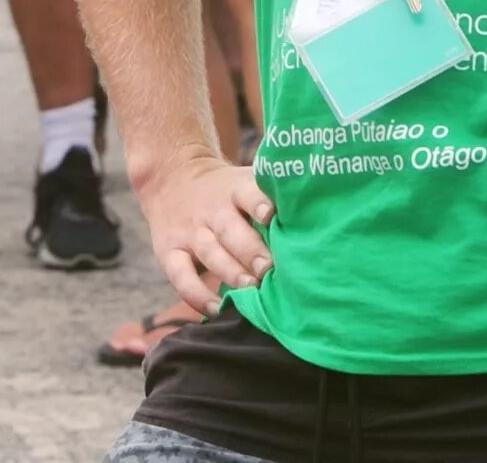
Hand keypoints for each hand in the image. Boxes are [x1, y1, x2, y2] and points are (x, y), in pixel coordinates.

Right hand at [130, 150, 273, 313]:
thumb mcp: (244, 182)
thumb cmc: (226, 191)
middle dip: (251, 251)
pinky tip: (216, 309)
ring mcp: (189, 232)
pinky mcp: (169, 252)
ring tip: (250, 289)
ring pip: (210, 253)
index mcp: (234, 190)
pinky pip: (181, 277)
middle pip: (229, 229)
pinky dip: (196, 296)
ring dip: (231, 273)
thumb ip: (272, 199)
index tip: (272, 217)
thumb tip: (316, 225)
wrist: (172, 177)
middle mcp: (211, 211)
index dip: (259, 204)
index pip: (247, 193)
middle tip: (269, 268)